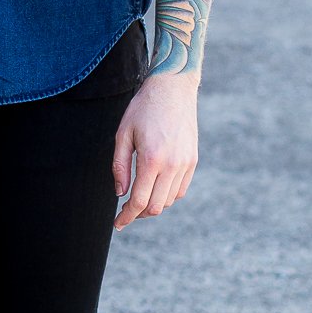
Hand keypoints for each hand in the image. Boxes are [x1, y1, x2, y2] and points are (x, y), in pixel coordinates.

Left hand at [111, 71, 198, 229]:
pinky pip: (181, 189)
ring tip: (139, 198)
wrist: (173, 88)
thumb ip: (120, 166)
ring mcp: (185, 163)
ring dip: (154, 205)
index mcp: (151, 159)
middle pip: (156, 206)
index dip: (127, 216)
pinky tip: (156, 189)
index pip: (139, 201)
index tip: (118, 224)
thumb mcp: (123, 134)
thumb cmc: (143, 108)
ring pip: (169, 200)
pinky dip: (168, 195)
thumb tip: (120, 193)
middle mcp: (172, 165)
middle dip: (139, 214)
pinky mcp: (193, 160)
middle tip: (126, 212)